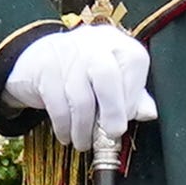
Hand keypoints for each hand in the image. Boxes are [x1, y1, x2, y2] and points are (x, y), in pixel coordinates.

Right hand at [1, 23, 157, 158]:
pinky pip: (57, 105)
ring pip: (80, 97)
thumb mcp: (113, 79)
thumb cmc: (84, 73)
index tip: (124, 120)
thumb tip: (149, 113)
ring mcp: (66, 52)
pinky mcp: (43, 67)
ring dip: (84, 129)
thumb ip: (133, 96)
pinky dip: (63, 127)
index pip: (134, 65)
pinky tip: (66, 134)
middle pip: (107, 76)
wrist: (36, 60)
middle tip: (110, 135)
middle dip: (112, 112)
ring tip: (84, 142)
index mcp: (118, 43)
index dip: (131, 99)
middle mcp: (93, 42)